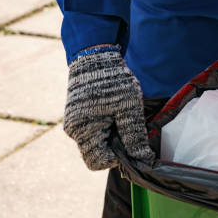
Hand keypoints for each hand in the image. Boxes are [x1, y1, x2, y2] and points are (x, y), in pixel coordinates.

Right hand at [64, 46, 153, 169]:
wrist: (95, 55)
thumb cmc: (113, 80)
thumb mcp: (129, 108)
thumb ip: (134, 136)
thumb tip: (143, 160)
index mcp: (83, 131)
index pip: (98, 162)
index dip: (117, 158)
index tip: (130, 141)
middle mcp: (74, 131)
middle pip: (97, 154)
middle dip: (115, 147)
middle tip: (127, 126)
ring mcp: (74, 123)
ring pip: (96, 143)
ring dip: (111, 136)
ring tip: (121, 115)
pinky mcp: (78, 116)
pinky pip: (93, 132)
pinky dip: (106, 127)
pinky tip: (114, 111)